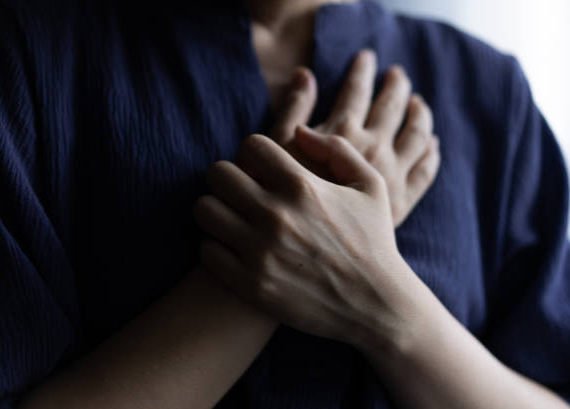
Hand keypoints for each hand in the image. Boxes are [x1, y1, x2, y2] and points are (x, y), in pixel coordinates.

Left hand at [193, 133, 427, 352]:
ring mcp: (261, 251)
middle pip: (218, 174)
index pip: (250, 146)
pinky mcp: (250, 284)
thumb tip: (297, 130)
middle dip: (227, 177)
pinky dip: (214, 244)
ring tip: (231, 216)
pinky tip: (232, 246)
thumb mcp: (371, 186)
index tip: (258, 167)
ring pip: (204, 209)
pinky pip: (206, 250)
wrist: (375, 306)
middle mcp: (277, 215)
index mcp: (303, 186)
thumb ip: (336, 149)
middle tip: (238, 189)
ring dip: (215, 209)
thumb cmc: (374, 242)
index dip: (253, 152)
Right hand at [271, 50, 439, 226]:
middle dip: (395, 85)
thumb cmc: (281, 198)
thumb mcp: (278, 148)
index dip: (361, 71)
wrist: (304, 247)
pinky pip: (425, 171)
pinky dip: (431, 154)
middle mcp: (374, 149)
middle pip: (392, 106)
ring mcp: (392, 175)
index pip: (357, 90)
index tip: (366, 58)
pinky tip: (431, 145)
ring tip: (418, 103)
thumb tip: (304, 74)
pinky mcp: (402, 202)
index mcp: (343, 133)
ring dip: (420, 114)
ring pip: (417, 135)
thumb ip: (293, 109)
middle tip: (397, 75)